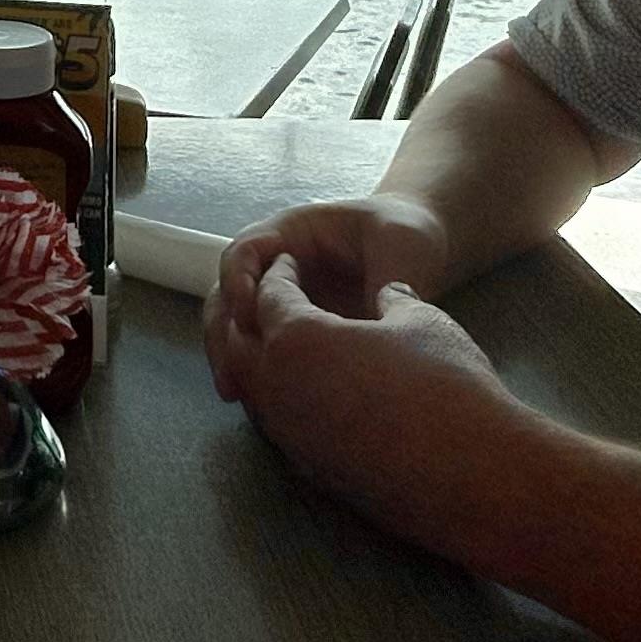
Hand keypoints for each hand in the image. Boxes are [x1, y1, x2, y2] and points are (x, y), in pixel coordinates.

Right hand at [205, 192, 453, 399]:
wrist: (417, 248)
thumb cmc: (405, 234)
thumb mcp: (401, 246)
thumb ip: (386, 279)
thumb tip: (378, 322)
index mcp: (291, 234)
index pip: (244, 252)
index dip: (239, 280)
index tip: (253, 313)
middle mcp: (273, 267)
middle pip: (226, 296)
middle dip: (223, 334)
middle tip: (232, 373)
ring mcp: (279, 301)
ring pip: (235, 330)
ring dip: (231, 360)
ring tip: (236, 394)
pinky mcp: (292, 333)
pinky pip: (262, 355)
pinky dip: (256, 378)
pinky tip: (262, 407)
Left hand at [212, 256, 507, 540]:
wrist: (471, 472)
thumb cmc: (447, 384)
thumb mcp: (420, 319)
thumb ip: (391, 299)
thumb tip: (388, 295)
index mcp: (297, 339)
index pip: (269, 296)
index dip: (281, 275)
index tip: (291, 264)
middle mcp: (279, 388)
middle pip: (241, 346)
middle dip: (252, 318)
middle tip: (279, 302)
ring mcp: (291, 435)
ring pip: (254, 391)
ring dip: (262, 363)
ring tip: (294, 346)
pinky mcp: (311, 470)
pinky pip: (278, 424)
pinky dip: (282, 400)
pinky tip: (315, 392)